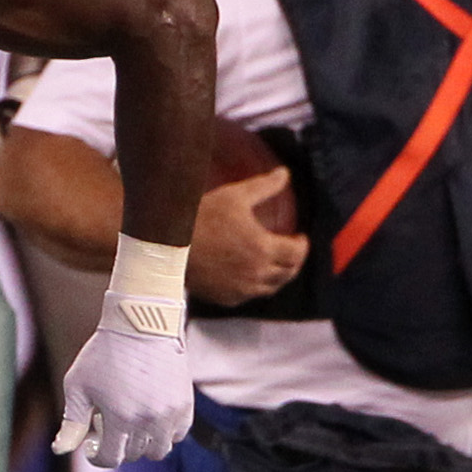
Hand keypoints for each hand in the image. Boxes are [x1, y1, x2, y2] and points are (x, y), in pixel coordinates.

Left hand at [53, 288, 192, 468]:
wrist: (142, 323)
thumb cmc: (104, 352)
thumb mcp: (78, 385)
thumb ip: (71, 422)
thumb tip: (60, 450)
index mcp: (120, 418)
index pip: (110, 458)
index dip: (97, 456)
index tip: (92, 445)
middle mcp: (148, 420)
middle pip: (134, 454)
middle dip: (118, 444)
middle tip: (108, 421)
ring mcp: (170, 413)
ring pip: (159, 450)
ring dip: (143, 443)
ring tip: (131, 421)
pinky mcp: (185, 404)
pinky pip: (178, 434)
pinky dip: (164, 432)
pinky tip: (149, 415)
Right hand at [190, 167, 310, 305]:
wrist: (169, 244)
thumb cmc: (201, 218)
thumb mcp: (235, 196)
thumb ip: (264, 186)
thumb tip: (284, 174)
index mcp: (263, 248)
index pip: (297, 253)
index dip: (303, 245)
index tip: (300, 237)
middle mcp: (256, 273)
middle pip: (288, 273)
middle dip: (294, 261)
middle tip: (291, 251)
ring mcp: (241, 289)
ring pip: (271, 288)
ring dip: (278, 276)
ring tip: (274, 264)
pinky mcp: (225, 298)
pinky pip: (249, 296)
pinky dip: (256, 286)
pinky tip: (250, 276)